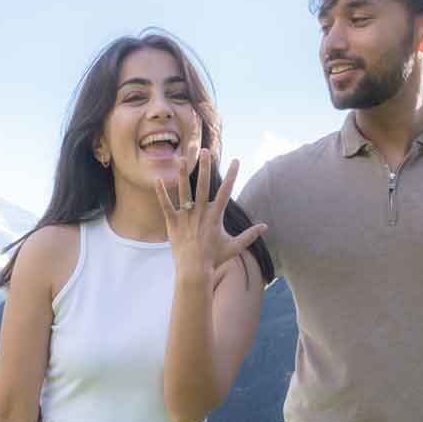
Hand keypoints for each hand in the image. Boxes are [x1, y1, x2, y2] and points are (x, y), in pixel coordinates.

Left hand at [155, 149, 266, 276]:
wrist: (194, 271)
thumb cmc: (214, 259)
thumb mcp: (234, 246)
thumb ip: (250, 235)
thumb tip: (265, 227)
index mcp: (215, 216)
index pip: (226, 191)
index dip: (232, 175)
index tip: (236, 160)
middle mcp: (201, 213)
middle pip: (204, 185)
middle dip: (205, 167)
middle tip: (205, 150)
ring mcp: (186, 217)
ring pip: (184, 191)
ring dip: (183, 174)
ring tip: (182, 158)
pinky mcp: (173, 223)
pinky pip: (166, 205)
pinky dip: (161, 193)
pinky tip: (158, 179)